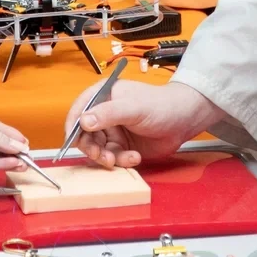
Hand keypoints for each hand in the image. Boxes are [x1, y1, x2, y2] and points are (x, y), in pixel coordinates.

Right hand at [64, 81, 221, 168]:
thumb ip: (107, 114)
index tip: (73, 142)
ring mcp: (113, 131)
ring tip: (122, 159)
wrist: (184, 120)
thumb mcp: (133, 107)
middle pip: (84, 135)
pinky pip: (113, 158)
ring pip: (98, 150)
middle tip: (103, 157)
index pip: (78, 110)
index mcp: (102, 96)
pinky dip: (122, 161)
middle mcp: (104, 114)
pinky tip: (136, 157)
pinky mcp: (122, 146)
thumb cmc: (161, 104)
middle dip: (92, 148)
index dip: (73, 126)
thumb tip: (83, 121)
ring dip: (107, 157)